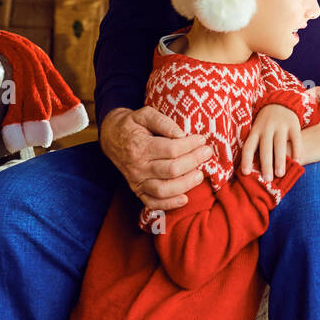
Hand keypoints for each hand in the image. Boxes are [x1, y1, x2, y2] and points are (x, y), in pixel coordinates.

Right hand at [99, 106, 213, 211]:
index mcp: (140, 146)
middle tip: (207, 153)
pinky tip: (185, 198)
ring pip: (164, 190)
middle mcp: (137, 167)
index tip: (202, 139)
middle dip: (194, 161)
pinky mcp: (137, 190)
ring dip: (186, 184)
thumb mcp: (145, 114)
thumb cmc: (133, 124)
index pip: (171, 149)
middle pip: (171, 170)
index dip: (190, 145)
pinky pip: (152, 203)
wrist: (112, 137)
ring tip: (200, 174)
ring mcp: (136, 181)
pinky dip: (169, 204)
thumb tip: (181, 134)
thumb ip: (163, 122)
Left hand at [240, 104, 300, 182]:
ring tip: (280, 174)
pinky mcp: (293, 124)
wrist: (280, 103)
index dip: (246, 159)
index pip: (248, 146)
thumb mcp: (257, 130)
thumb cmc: (266, 124)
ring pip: (280, 144)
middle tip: (267, 179)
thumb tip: (251, 170)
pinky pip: (296, 139)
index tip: (246, 173)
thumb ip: (256, 145)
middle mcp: (266, 128)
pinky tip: (297, 161)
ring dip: (280, 160)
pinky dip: (297, 150)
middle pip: (265, 147)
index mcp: (255, 131)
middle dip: (266, 164)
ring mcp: (281, 125)